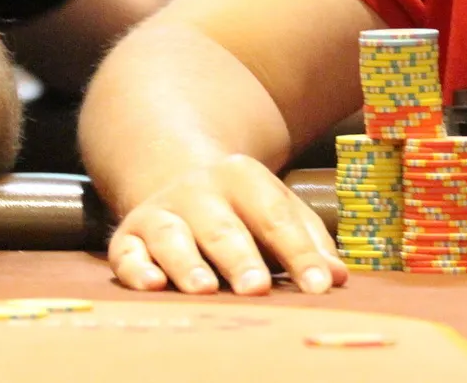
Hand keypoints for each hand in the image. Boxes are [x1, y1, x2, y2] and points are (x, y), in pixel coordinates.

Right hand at [108, 154, 345, 295]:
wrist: (179, 177)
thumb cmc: (243, 210)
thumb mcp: (279, 211)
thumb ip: (310, 243)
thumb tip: (338, 278)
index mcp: (244, 177)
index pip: (277, 218)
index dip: (301, 254)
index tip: (321, 286)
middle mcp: (199, 189)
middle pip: (224, 228)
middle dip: (241, 259)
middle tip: (259, 288)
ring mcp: (161, 210)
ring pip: (174, 237)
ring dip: (188, 264)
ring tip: (206, 289)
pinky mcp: (127, 234)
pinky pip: (127, 252)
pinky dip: (136, 269)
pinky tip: (152, 286)